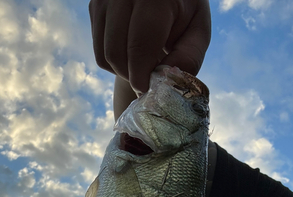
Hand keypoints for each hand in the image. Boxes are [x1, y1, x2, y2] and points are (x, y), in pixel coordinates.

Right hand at [89, 0, 210, 92]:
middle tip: (148, 79)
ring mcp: (105, 0)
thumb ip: (188, 56)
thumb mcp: (197, 31)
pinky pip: (99, 52)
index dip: (140, 76)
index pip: (138, 46)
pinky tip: (131, 54)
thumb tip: (166, 82)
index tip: (146, 91)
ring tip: (142, 65)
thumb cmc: (184, 15)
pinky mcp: (95, 7)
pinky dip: (114, 63)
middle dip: (131, 76)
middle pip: (116, 53)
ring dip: (122, 71)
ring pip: (104, 56)